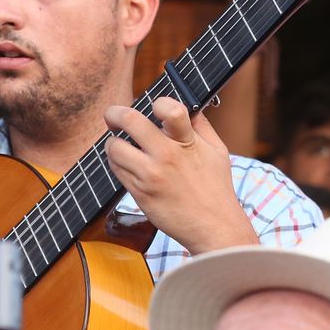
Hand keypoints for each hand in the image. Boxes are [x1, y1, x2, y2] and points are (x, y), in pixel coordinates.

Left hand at [104, 97, 256, 254]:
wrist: (213, 227)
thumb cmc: (216, 188)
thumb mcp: (217, 151)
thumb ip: (201, 126)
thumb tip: (189, 105)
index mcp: (188, 142)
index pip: (170, 109)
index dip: (158, 102)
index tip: (154, 107)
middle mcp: (167, 156)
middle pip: (130, 121)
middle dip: (115, 113)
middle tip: (114, 116)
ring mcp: (150, 175)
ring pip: (114, 147)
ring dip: (112, 142)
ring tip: (119, 144)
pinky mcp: (139, 193)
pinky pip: (116, 169)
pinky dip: (116, 162)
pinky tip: (125, 163)